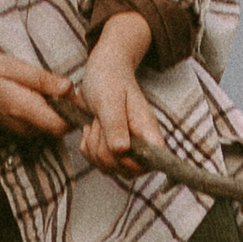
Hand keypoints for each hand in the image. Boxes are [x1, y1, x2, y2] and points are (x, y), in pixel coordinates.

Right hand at [0, 53, 77, 137]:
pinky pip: (44, 125)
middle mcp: (26, 128)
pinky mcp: (22, 131)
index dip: (74, 109)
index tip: (71, 89)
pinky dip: (48, 112)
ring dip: (59, 110)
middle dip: (69, 109)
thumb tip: (69, 88)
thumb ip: (42, 79)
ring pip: (54, 127)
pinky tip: (39, 95)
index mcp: (25, 110)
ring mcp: (24, 132)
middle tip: (59, 84)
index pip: (64, 124)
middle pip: (62, 127)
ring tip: (47, 87)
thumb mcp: (13, 67)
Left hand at [79, 13, 162, 174]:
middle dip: (104, 150)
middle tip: (101, 122)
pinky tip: (90, 128)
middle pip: (126, 170)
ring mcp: (126, 148)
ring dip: (93, 147)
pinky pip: (96, 163)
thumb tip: (121, 150)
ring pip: (109, 168)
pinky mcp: (111, 150)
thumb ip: (115, 125)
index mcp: (148, 131)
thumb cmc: (109, 80)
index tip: (119, 148)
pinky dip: (87, 148)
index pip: (156, 160)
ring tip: (96, 122)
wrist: (101, 71)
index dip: (136, 163)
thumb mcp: (109, 100)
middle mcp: (141, 143)